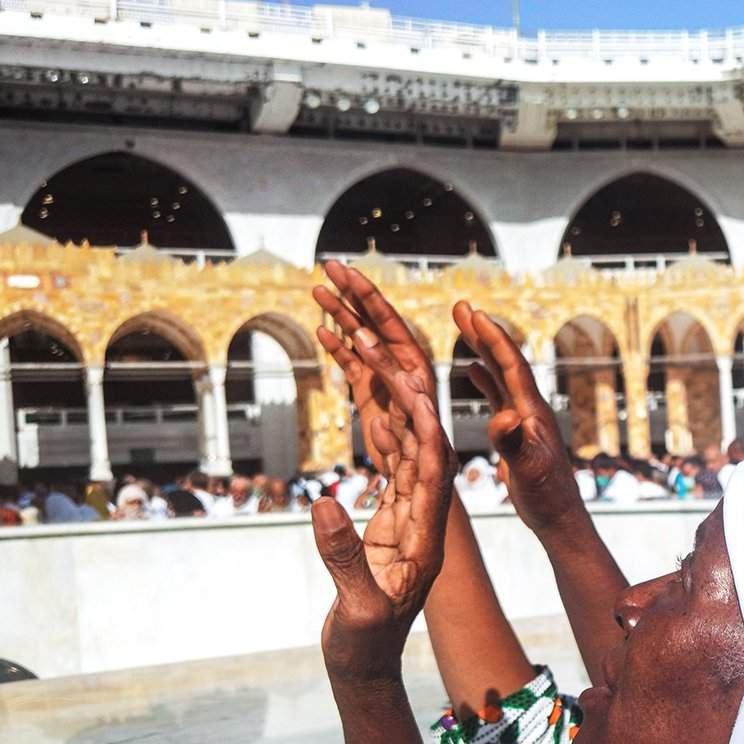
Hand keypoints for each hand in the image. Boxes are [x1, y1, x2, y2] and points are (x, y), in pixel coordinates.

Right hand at [311, 363, 450, 684]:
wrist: (368, 664)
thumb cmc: (367, 645)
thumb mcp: (358, 608)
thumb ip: (344, 559)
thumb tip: (325, 505)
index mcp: (428, 537)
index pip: (434, 469)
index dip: (425, 425)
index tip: (412, 384)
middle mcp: (426, 517)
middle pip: (422, 441)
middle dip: (406, 391)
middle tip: (380, 338)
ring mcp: (409, 513)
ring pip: (404, 442)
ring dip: (390, 396)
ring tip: (369, 346)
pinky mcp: (390, 516)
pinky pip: (388, 459)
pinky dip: (378, 421)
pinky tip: (368, 388)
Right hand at [312, 260, 434, 436]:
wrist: (421, 480)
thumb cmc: (425, 448)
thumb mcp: (407, 405)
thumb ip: (385, 371)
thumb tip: (362, 336)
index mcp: (414, 363)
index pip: (387, 320)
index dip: (365, 295)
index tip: (346, 272)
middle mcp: (400, 364)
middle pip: (372, 320)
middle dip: (351, 292)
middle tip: (329, 264)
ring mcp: (383, 376)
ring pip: (359, 337)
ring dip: (340, 313)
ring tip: (318, 288)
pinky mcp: (371, 392)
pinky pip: (351, 362)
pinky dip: (337, 346)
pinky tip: (322, 329)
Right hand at [452, 301, 583, 536]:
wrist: (559, 517)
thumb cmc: (547, 496)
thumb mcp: (527, 469)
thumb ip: (513, 442)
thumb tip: (504, 416)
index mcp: (533, 412)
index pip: (512, 367)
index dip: (493, 339)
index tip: (475, 313)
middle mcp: (530, 409)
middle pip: (505, 362)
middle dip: (483, 334)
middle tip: (461, 306)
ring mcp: (524, 419)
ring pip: (500, 376)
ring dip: (482, 350)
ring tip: (464, 326)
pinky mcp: (517, 432)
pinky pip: (498, 397)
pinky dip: (484, 380)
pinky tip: (471, 370)